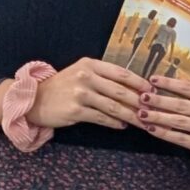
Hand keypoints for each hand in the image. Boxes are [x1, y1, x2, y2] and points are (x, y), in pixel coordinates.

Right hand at [26, 57, 145, 132]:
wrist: (34, 100)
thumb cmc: (62, 87)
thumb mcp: (81, 74)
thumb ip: (104, 78)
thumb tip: (134, 88)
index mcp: (90, 64)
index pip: (122, 73)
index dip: (140, 83)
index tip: (154, 91)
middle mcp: (86, 76)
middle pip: (121, 91)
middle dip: (141, 102)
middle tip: (155, 110)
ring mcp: (80, 93)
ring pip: (114, 106)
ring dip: (132, 116)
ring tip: (144, 122)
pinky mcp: (76, 110)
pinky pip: (102, 118)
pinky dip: (115, 123)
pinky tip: (123, 126)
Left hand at [137, 76, 189, 160]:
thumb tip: (160, 85)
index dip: (170, 83)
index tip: (152, 79)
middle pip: (182, 105)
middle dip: (160, 101)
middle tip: (143, 97)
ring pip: (179, 121)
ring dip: (158, 116)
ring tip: (142, 113)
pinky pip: (180, 138)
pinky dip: (164, 133)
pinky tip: (151, 128)